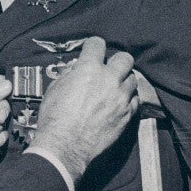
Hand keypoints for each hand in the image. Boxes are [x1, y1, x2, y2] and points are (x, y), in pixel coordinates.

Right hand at [28, 37, 138, 183]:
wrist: (65, 146)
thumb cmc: (55, 119)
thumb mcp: (55, 88)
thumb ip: (70, 73)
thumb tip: (77, 68)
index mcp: (88, 69)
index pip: (97, 44)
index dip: (93, 45)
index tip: (92, 50)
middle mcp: (109, 79)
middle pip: (125, 58)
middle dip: (116, 61)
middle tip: (109, 68)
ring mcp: (121, 97)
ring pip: (133, 79)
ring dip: (123, 81)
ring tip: (113, 88)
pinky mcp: (128, 114)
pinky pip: (135, 100)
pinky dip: (127, 99)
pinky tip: (117, 103)